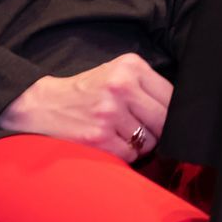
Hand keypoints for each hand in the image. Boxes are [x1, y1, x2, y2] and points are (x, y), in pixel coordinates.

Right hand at [0, 53, 172, 161]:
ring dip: (141, 144)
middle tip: (147, 130)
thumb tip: (177, 108)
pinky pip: (130, 155)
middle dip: (159, 129)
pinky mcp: (98, 138)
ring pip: (148, 140)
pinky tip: (112, 143)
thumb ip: (145, 84)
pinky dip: (126, 154)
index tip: (167, 117)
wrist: (44, 105)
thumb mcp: (116, 72)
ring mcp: (110, 114)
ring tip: (124, 134)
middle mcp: (121, 87)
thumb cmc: (86, 90)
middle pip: (163, 119)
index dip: (172, 111)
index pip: (171, 95)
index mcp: (130, 67)